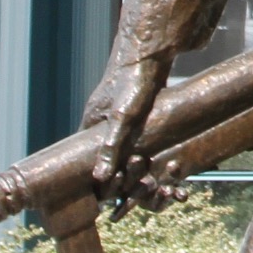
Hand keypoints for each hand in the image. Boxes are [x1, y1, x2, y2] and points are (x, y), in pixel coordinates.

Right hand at [80, 49, 170, 203]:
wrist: (152, 52)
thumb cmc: (133, 82)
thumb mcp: (122, 117)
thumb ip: (111, 146)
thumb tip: (99, 177)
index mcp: (91, 124)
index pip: (88, 160)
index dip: (99, 180)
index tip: (111, 200)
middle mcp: (103, 122)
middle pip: (109, 158)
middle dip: (123, 178)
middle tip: (138, 194)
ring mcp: (120, 117)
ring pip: (127, 150)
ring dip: (139, 168)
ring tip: (155, 186)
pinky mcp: (138, 113)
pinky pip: (141, 139)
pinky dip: (150, 152)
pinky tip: (163, 163)